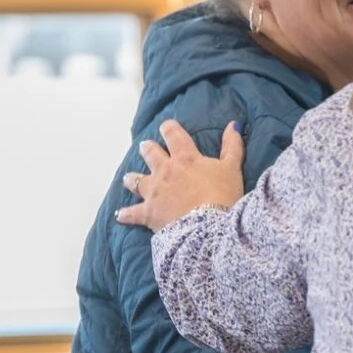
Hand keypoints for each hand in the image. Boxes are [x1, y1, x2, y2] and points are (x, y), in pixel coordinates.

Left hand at [113, 119, 244, 231]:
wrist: (207, 228)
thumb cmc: (222, 196)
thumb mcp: (232, 168)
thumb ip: (232, 146)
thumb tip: (233, 124)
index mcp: (186, 158)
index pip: (174, 135)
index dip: (169, 128)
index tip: (166, 126)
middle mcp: (165, 171)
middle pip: (150, 154)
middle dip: (147, 149)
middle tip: (146, 147)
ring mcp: (153, 192)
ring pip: (135, 180)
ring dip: (132, 178)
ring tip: (129, 178)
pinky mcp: (147, 213)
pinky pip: (131, 213)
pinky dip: (125, 214)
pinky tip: (120, 215)